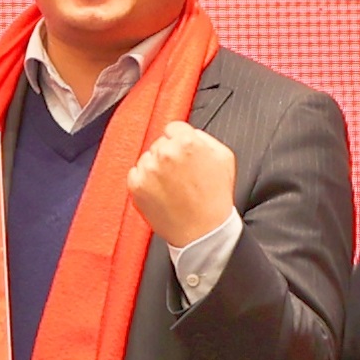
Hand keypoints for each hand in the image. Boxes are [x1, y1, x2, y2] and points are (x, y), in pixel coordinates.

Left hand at [124, 120, 238, 247]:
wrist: (203, 231)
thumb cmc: (215, 197)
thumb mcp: (224, 157)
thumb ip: (204, 138)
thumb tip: (189, 132)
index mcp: (186, 142)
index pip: (173, 128)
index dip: (180, 141)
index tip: (183, 155)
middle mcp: (165, 153)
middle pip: (160, 143)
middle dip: (168, 155)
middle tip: (181, 175)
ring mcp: (148, 169)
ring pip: (147, 158)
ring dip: (156, 168)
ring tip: (172, 187)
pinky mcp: (136, 186)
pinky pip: (135, 173)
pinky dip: (145, 182)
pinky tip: (160, 193)